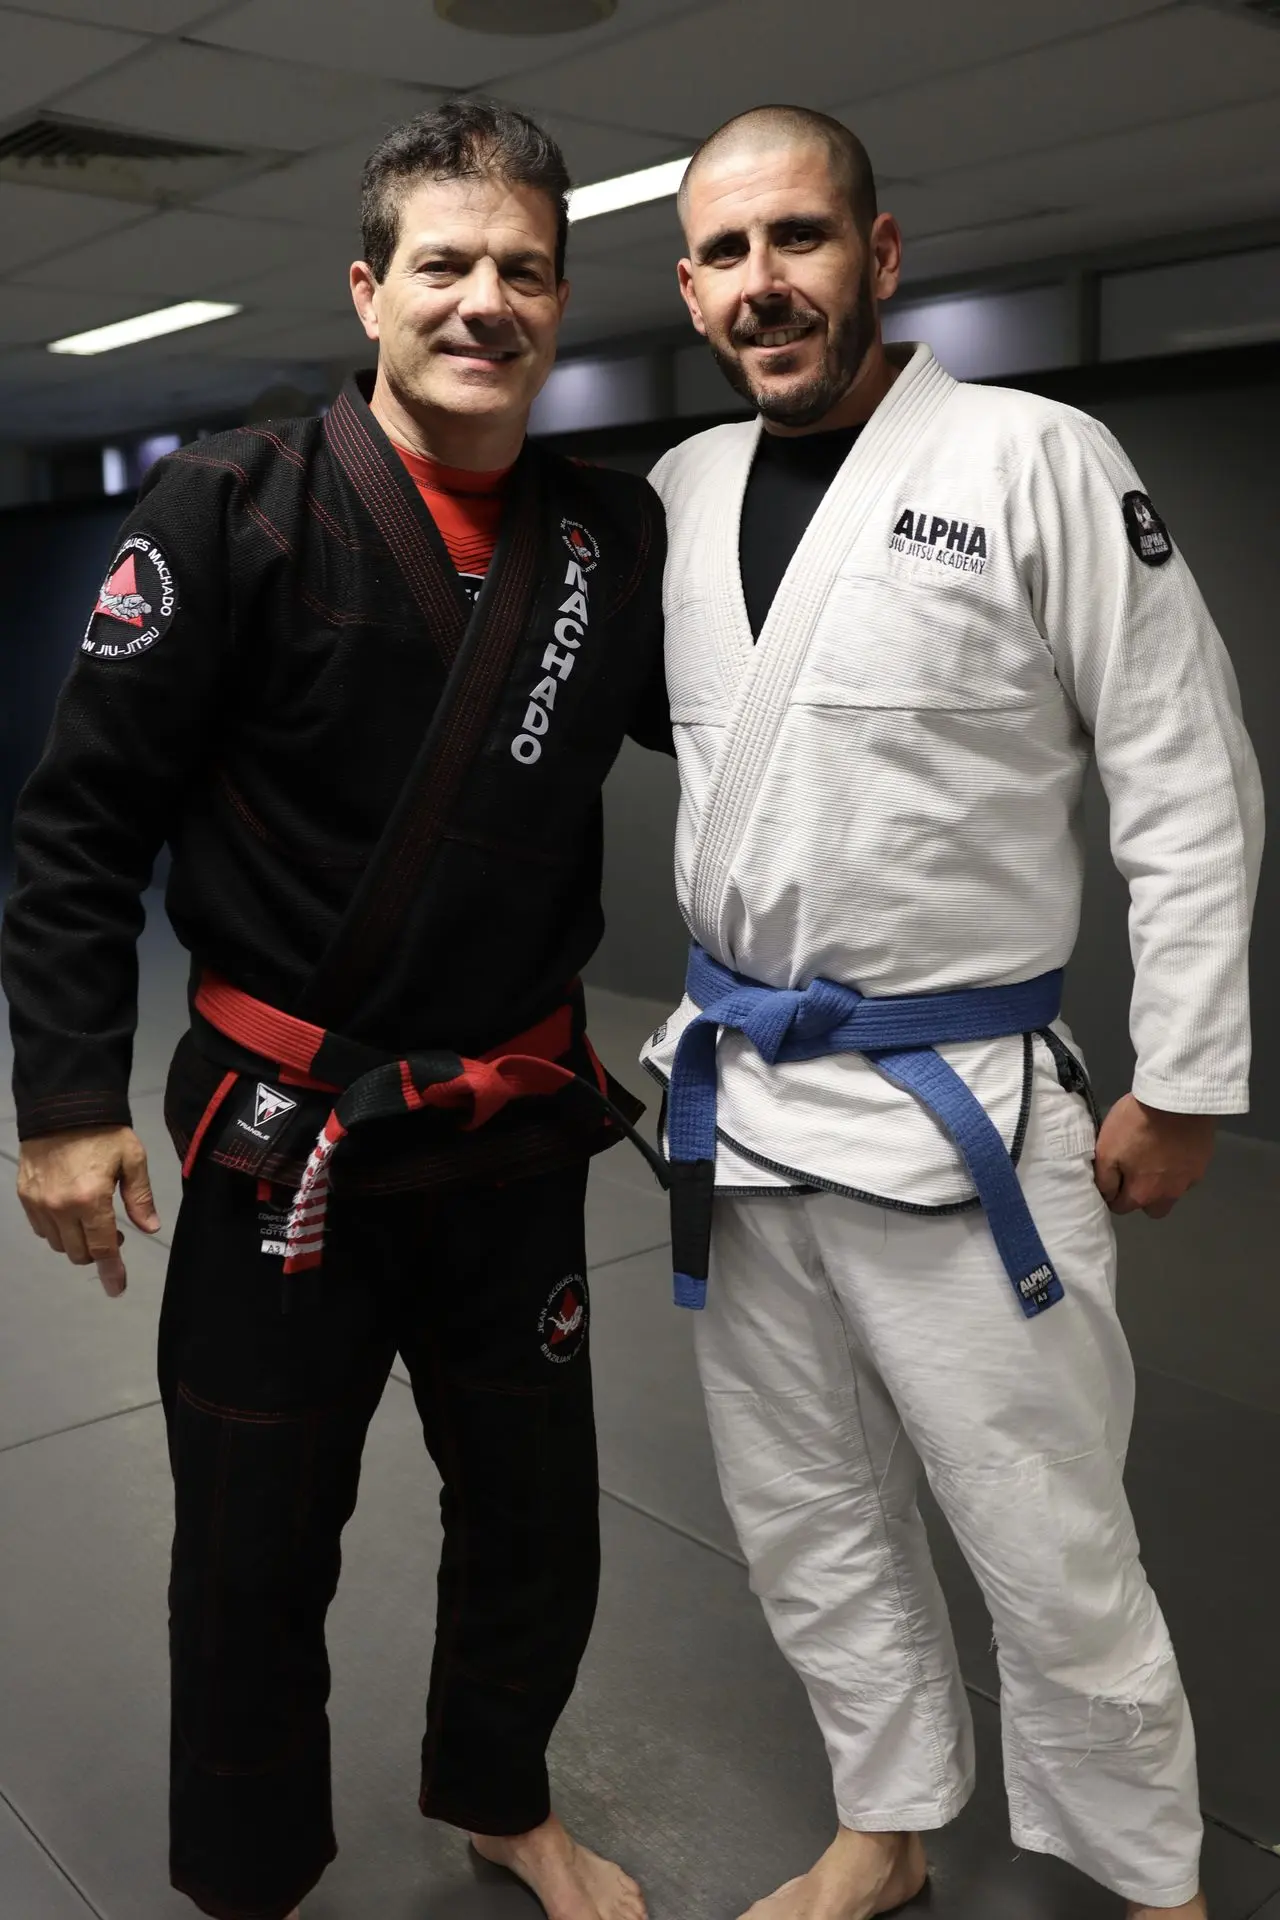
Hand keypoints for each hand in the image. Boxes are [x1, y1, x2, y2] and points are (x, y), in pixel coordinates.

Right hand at [16, 1125, 160, 1296]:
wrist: (62, 1108)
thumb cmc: (104, 1133)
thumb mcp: (132, 1160)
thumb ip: (139, 1197)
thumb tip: (150, 1228)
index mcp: (91, 1200)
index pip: (102, 1249)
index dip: (112, 1271)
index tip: (118, 1289)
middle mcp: (60, 1208)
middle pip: (79, 1252)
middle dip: (98, 1251)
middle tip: (112, 1232)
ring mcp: (39, 1204)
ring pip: (58, 1245)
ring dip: (76, 1241)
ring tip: (91, 1220)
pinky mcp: (25, 1197)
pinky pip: (41, 1230)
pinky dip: (57, 1230)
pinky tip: (69, 1213)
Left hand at [1093, 1094, 1214, 1218]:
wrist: (1176, 1099)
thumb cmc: (1136, 1124)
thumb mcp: (1106, 1150)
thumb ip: (1105, 1179)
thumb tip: (1107, 1195)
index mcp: (1143, 1194)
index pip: (1121, 1208)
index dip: (1112, 1193)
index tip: (1111, 1176)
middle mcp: (1169, 1194)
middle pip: (1151, 1208)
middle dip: (1141, 1196)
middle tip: (1134, 1171)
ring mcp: (1189, 1179)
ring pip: (1171, 1192)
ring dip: (1161, 1182)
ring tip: (1155, 1156)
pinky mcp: (1202, 1163)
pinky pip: (1186, 1174)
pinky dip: (1178, 1166)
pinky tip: (1173, 1147)